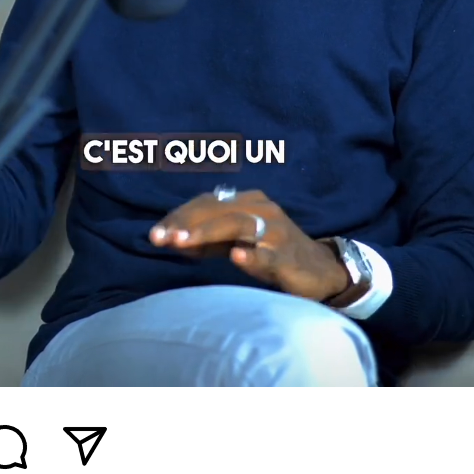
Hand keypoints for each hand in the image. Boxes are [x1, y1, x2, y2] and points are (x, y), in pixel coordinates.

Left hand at [149, 190, 349, 302]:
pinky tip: (237, 256)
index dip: (179, 216)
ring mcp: (276, 232)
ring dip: (207, 232)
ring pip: (238, 225)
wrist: (319, 271)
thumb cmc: (271, 253)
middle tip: (157, 238)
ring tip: (181, 242)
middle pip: (217, 210)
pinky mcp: (287, 256)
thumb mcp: (237, 242)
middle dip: (185, 224)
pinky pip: (268, 253)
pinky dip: (252, 254)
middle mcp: (261, 209)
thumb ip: (207, 239)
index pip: (206, 203)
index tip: (154, 234)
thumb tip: (170, 239)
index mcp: (247, 202)